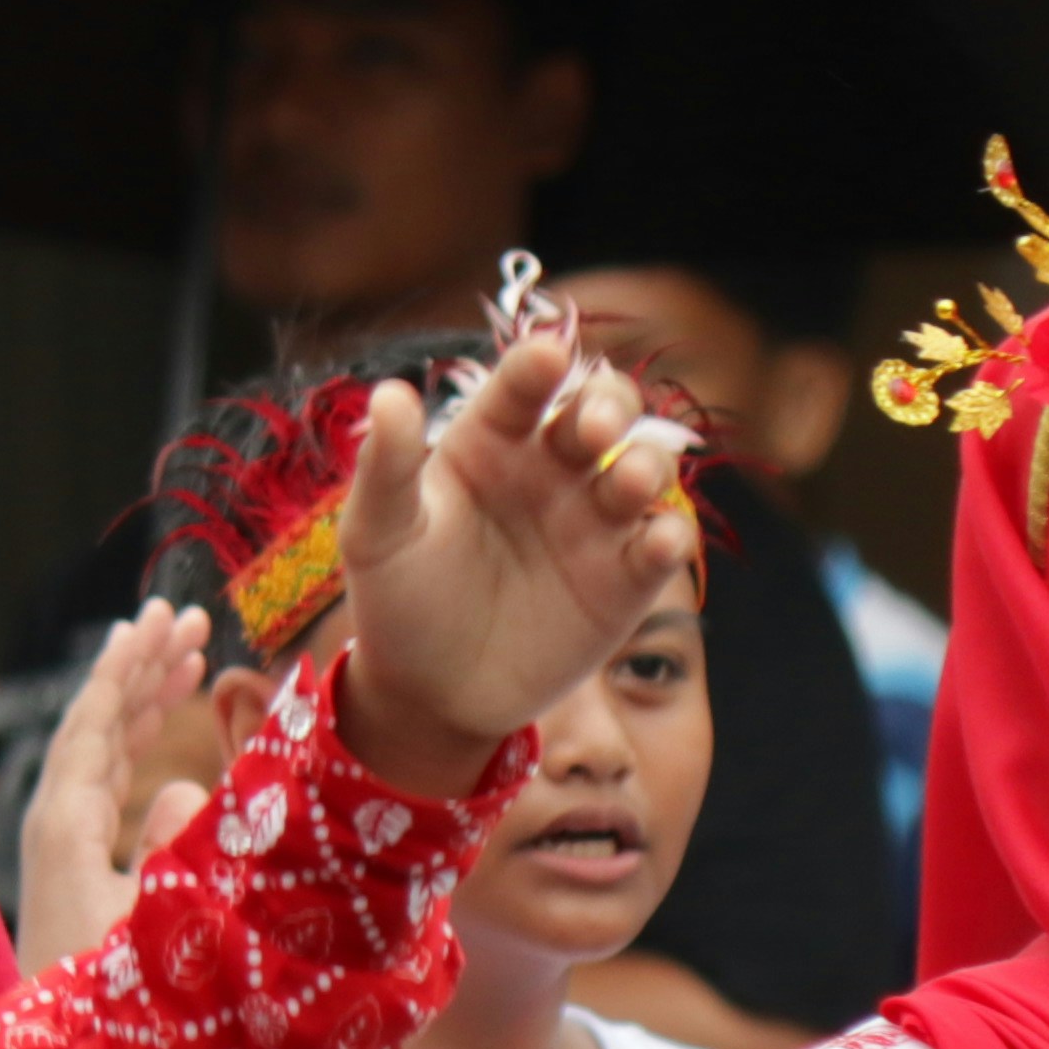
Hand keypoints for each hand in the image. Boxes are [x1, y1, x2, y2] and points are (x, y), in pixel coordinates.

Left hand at [17, 605, 214, 974]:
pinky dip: (136, 749)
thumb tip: (183, 782)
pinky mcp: (77, 874)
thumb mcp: (160, 921)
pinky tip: (164, 733)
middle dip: (139, 668)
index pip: (93, 722)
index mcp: (64, 828)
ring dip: (141, 702)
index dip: (129, 666)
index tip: (164, 617)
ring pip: (101, 753)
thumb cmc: (122, 1004)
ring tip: (187, 656)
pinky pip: (104, 788)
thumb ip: (177, 845)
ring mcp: (63, 851)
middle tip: (185, 617)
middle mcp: (54, 829)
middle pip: (94, 724)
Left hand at [326, 333, 703, 797]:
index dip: (538, 366)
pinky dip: (669, 536)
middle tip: (594, 428)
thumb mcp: (379, 533)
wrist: (427, 692)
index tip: (546, 356)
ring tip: (625, 479)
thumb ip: (388, 466)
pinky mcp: (626, 578)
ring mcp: (595, 520)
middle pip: (602, 411)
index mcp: (493, 439)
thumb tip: (389, 394)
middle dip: (609, 406)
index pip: (523, 387)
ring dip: (645, 465)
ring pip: (643, 468)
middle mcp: (552, 468)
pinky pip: (662, 544)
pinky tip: (657, 540)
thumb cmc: (398, 597)